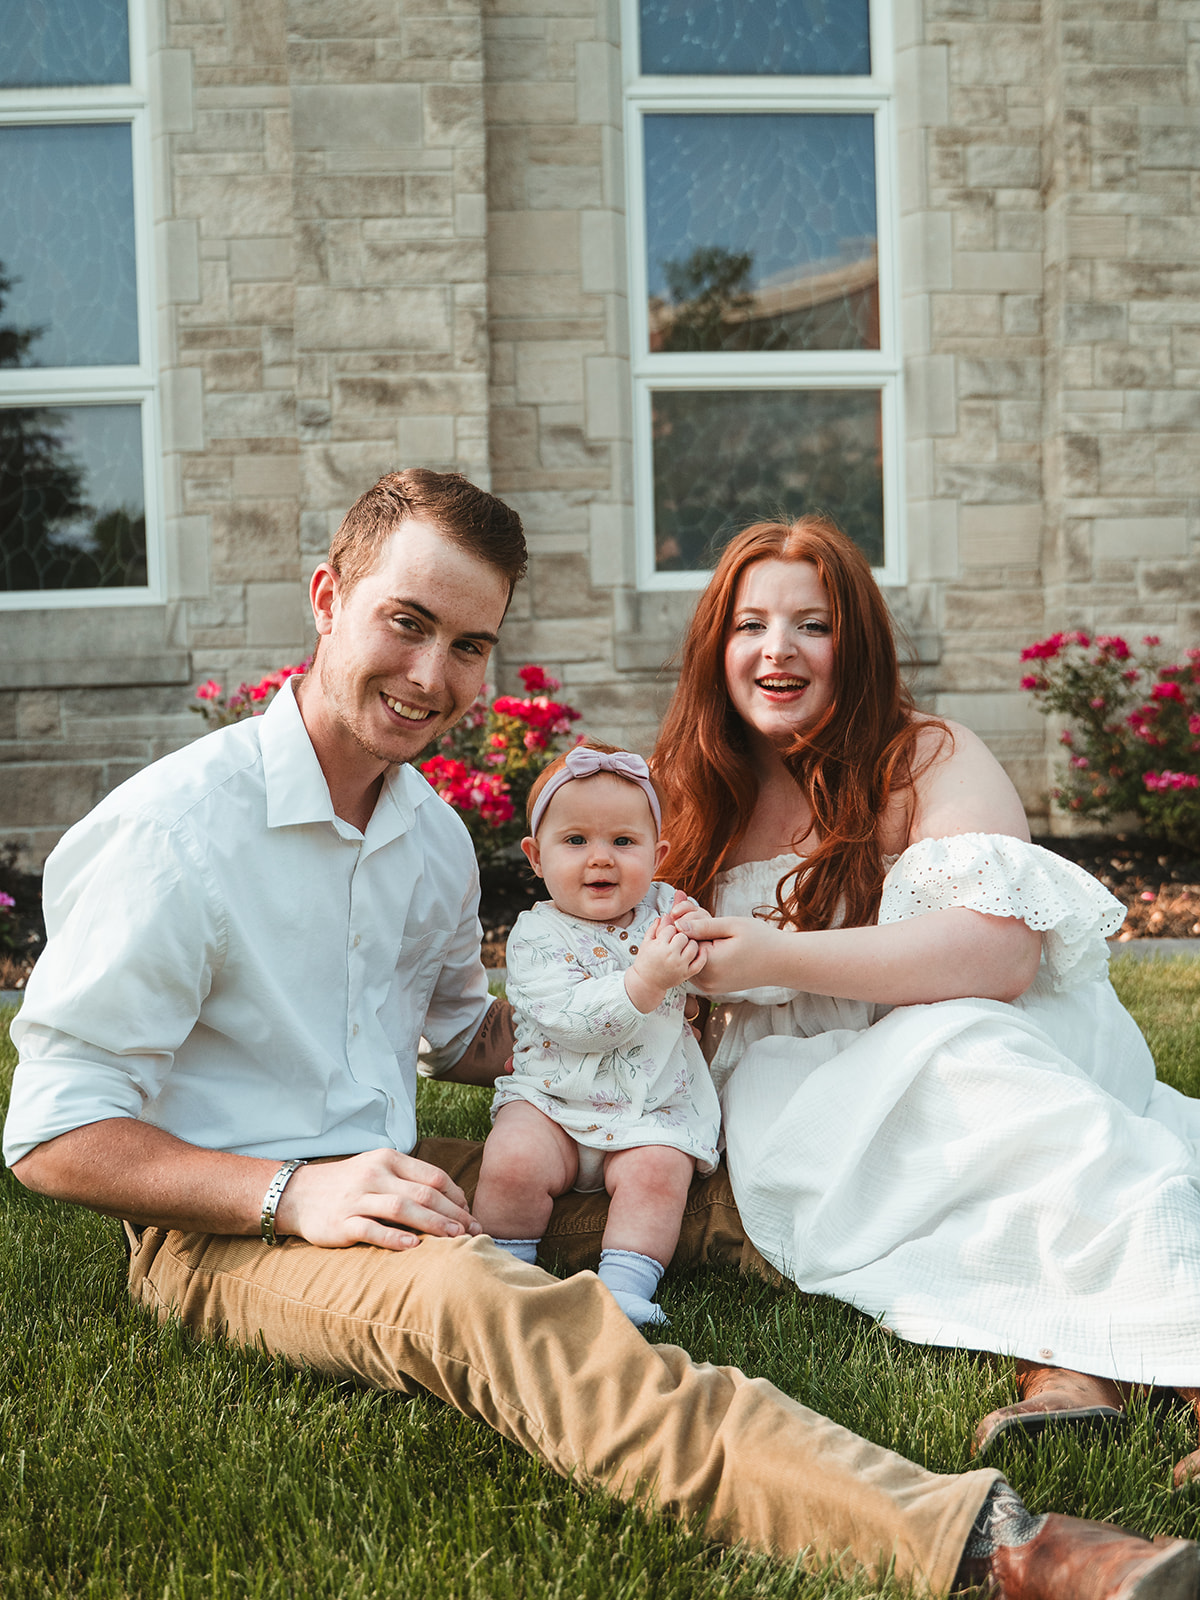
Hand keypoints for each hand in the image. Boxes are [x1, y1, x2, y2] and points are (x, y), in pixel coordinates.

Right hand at [274, 1148, 480, 1250]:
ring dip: (432, 1224)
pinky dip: (394, 1238)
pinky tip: (414, 1247)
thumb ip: (410, 1181)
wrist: (298, 1194)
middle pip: (423, 1193)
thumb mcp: (378, 1170)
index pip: (432, 1175)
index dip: (456, 1196)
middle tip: (473, 1231)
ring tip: (454, 1238)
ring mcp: (356, 1198)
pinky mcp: (341, 1222)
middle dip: (453, 1213)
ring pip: (401, 1209)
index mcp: (388, 1159)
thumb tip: (452, 1201)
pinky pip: (371, 1229)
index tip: (470, 1214)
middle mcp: (374, 1175)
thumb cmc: (349, 1184)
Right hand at [624, 916, 706, 1013]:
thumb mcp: (646, 943)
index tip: (668, 933)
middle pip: (683, 936)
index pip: (671, 928)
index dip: (670, 929)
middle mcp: (671, 956)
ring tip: (684, 946)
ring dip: (690, 944)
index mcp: (659, 946)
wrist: (646, 983)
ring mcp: (680, 966)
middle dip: (680, 935)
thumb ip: (655, 928)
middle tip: (677, 939)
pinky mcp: (687, 974)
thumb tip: (665, 915)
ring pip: (693, 946)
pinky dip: (702, 955)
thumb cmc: (645, 961)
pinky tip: (699, 950)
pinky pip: (700, 963)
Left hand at [669, 910, 782, 995]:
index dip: (684, 916)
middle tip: (696, 905)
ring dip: (696, 937)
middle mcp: (705, 980)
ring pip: (690, 955)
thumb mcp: (732, 925)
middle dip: (688, 924)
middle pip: (684, 946)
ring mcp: (708, 986)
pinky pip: (699, 964)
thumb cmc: (762, 941)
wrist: (783, 963)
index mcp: (709, 965)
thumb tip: (677, 924)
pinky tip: (715, 936)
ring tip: (711, 922)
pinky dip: (702, 949)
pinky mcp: (713, 987)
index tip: (683, 899)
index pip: (682, 936)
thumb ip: (703, 925)